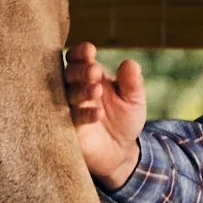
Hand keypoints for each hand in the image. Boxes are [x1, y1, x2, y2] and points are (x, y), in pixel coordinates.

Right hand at [65, 42, 146, 188]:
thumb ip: (132, 82)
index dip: (81, 53)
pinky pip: (72, 119)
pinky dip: (84, 115)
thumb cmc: (125, 119)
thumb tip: (130, 63)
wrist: (121, 151)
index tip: (90, 51)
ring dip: (82, 90)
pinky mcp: (68, 128)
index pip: (79, 58)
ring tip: (97, 90)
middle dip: (81, 70)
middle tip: (94, 71)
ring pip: (68, 94)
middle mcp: (76, 88)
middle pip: (70, 73)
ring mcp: (70, 107)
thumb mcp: (134, 99)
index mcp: (90, 75)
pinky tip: (98, 113)